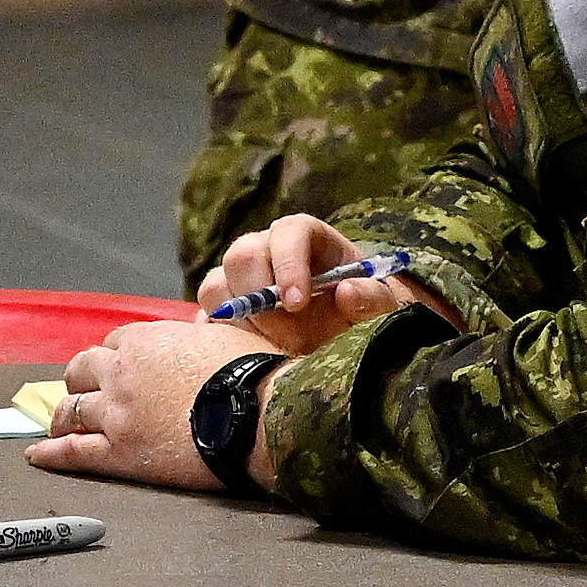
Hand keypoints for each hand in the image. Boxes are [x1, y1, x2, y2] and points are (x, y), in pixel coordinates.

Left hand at [24, 316, 268, 493]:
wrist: (257, 415)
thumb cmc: (251, 372)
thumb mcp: (223, 335)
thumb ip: (199, 334)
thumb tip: (199, 330)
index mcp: (145, 340)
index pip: (115, 343)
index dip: (116, 357)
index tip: (121, 368)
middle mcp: (121, 372)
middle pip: (81, 370)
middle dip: (80, 380)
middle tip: (82, 391)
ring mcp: (115, 413)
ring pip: (71, 409)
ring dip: (63, 415)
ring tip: (57, 424)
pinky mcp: (117, 452)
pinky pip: (72, 452)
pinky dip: (50, 453)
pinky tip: (37, 455)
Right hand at [190, 213, 409, 350]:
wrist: (343, 338)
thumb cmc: (364, 314)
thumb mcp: (381, 308)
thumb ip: (373, 300)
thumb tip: (347, 292)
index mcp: (308, 239)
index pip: (289, 231)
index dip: (288, 262)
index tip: (297, 303)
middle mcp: (268, 251)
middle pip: (244, 254)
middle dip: (261, 298)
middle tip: (288, 338)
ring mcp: (241, 280)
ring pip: (217, 285)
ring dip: (239, 320)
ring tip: (270, 349)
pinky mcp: (225, 310)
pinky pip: (206, 316)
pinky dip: (219, 336)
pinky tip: (246, 355)